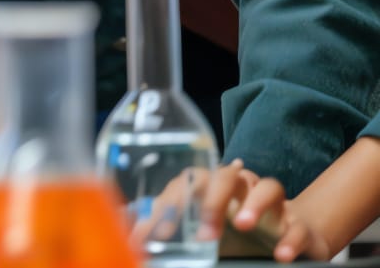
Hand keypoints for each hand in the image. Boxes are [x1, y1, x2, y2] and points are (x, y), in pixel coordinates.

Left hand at [132, 160, 328, 262]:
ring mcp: (274, 205)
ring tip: (244, 224)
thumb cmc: (232, 234)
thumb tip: (130, 240)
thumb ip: (169, 233)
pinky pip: (297, 224)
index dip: (174, 201)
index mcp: (213, 188)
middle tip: (205, 232)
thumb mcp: (198, 234)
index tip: (160, 231)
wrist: (284, 242)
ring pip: (268, 187)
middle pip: (227, 176)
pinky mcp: (299, 225)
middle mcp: (243, 189)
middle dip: (214, 199)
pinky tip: (280, 253)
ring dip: (255, 204)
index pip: (191, 180)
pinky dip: (290, 237)